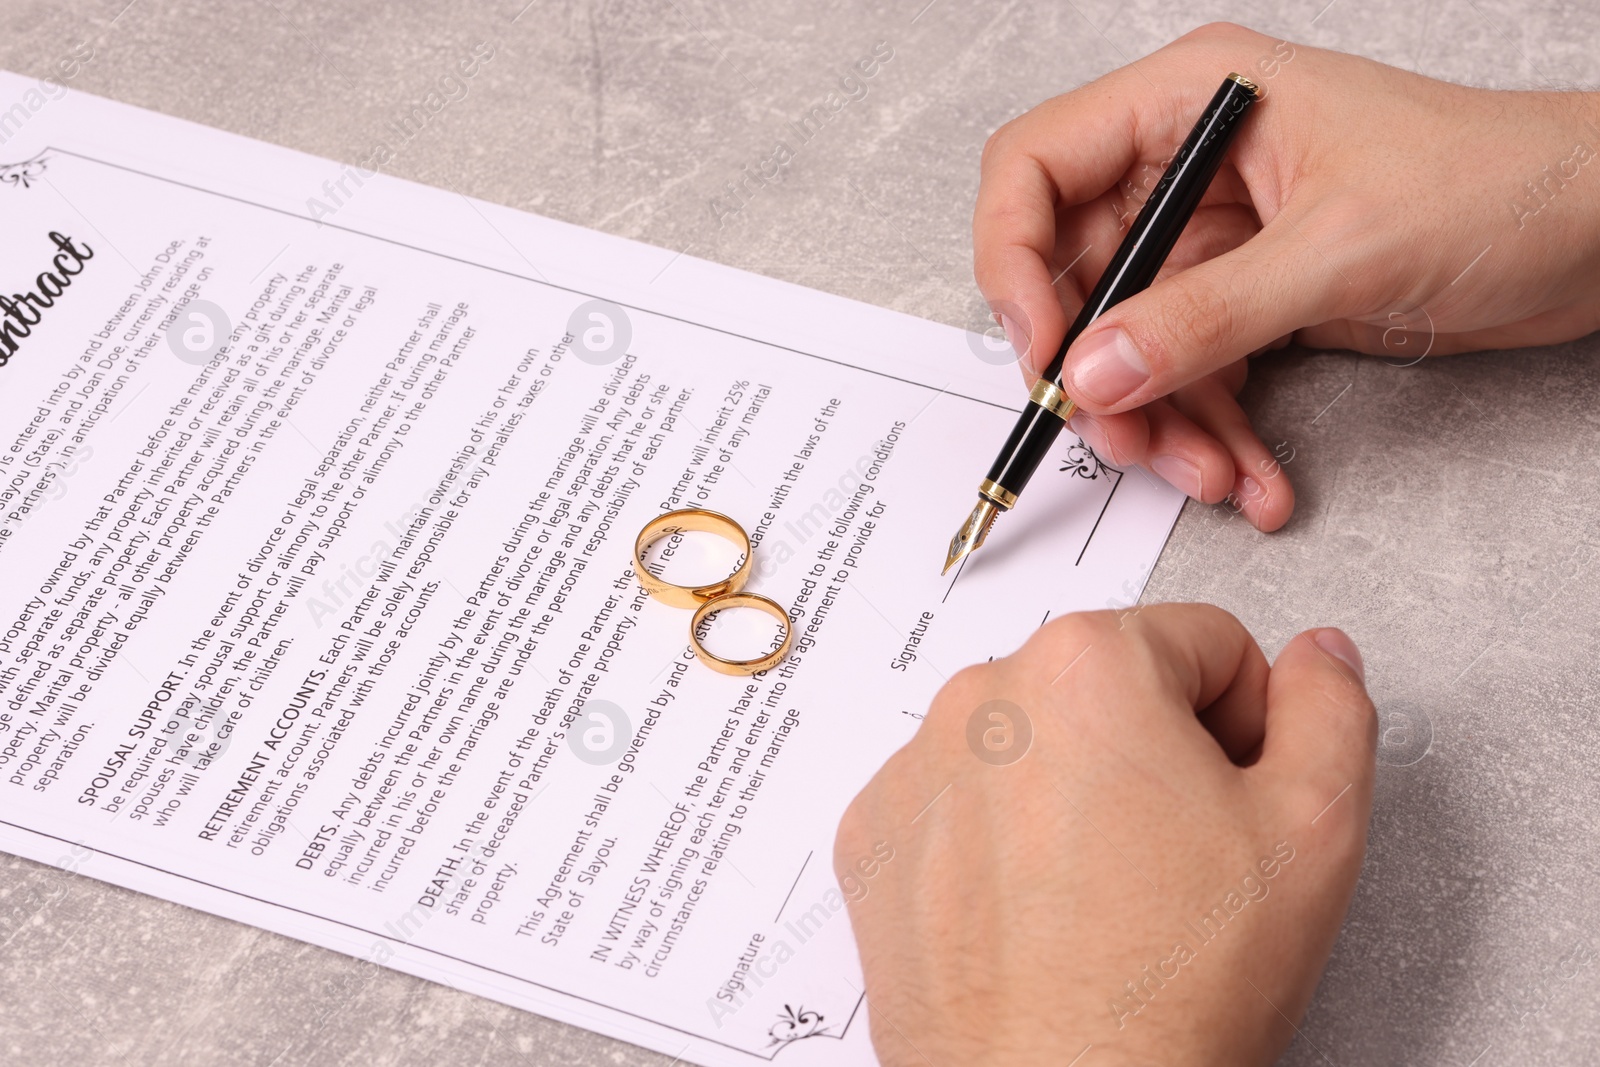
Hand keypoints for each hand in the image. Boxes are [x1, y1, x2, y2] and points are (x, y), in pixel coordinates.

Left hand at [835, 605, 1376, 1065]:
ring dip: (1075, 791)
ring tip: (1109, 894)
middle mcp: (983, 699)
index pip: (1206, 642)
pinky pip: (960, 801)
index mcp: (1086, 666)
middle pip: (1110, 686)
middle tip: (1181, 855)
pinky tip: (1040, 912)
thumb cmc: (1167, 991)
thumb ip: (1331, 710)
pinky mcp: (874, 837)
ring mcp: (916, 769)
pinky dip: (1000, 839)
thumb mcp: (1312, 833)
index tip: (1239, 791)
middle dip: (1158, 752)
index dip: (1250, 722)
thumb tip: (1321, 657)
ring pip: (1033, 742)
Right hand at [974, 22, 1599, 529]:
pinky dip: (1213, 435)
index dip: (1013, 261)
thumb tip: (1092, 371)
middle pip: (1075, 277)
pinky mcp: (1249, 301)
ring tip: (1211, 474)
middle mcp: (1187, 168)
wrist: (1597, 231)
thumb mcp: (1340, 249)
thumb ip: (1205, 316)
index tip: (1043, 350)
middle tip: (1125, 436)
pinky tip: (1252, 478)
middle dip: (1096, 373)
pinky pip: (1193, 377)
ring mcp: (1217, 240)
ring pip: (1130, 346)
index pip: (1035, 166)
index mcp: (1191, 104)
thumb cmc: (1499, 182)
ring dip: (1161, 424)